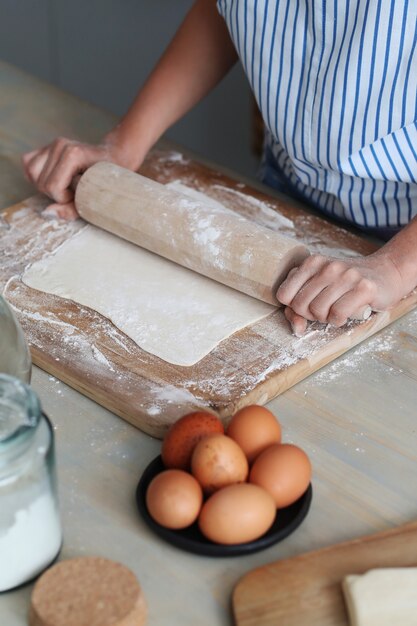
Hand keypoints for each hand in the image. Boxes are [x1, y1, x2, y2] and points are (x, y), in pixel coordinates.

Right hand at [22, 132, 140, 203]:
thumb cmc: (109, 178)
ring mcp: (52, 144)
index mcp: (73, 154)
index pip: (52, 186)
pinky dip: (37, 177)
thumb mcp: (96, 198)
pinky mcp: (47, 147)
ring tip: (65, 187)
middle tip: (75, 193)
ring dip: (46, 187)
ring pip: (32, 173)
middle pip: (41, 183)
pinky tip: (53, 180)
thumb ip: (71, 209)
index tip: (79, 196)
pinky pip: (29, 165)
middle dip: (56, 194)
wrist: (115, 156)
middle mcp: (60, 145)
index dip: (63, 199)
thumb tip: (47, 213)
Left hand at [277, 252, 404, 333]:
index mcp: (312, 262)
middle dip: (310, 314)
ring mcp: (346, 275)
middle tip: (324, 310)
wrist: (387, 273)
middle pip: (300, 305)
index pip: (284, 294)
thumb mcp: (320, 288)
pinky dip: (339, 320)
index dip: (293, 306)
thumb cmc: (348, 285)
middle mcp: (328, 266)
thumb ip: (299, 306)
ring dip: (326, 318)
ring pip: (318, 310)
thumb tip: (296, 327)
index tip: (307, 304)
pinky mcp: (363, 288)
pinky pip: (338, 314)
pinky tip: (345, 314)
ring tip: (336, 310)